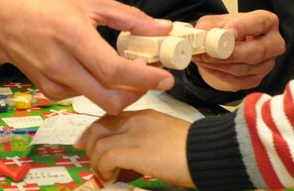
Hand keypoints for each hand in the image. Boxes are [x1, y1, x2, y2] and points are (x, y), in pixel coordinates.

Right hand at [0, 0, 174, 113]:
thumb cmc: (43, 3)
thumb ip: (127, 17)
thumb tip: (161, 28)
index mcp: (74, 37)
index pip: (115, 71)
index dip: (145, 79)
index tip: (166, 78)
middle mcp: (62, 66)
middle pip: (109, 99)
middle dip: (138, 94)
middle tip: (151, 77)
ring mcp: (53, 82)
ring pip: (97, 100)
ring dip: (119, 90)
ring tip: (126, 67)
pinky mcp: (48, 90)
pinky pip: (81, 95)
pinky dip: (98, 87)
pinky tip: (98, 68)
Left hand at [76, 109, 192, 186]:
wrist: (206, 152)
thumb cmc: (193, 148)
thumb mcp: (167, 135)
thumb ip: (147, 137)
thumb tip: (133, 155)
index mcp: (144, 115)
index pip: (109, 117)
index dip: (94, 132)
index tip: (88, 145)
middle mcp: (136, 121)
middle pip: (98, 127)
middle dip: (91, 147)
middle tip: (96, 165)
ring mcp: (135, 135)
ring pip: (99, 143)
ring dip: (97, 162)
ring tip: (107, 175)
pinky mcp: (135, 152)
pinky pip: (107, 157)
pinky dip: (104, 169)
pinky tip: (113, 177)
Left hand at [193, 10, 284, 90]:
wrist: (228, 47)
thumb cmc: (227, 30)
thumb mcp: (217, 22)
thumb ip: (209, 25)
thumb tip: (202, 31)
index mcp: (267, 21)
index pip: (258, 23)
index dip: (242, 28)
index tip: (226, 32)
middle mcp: (274, 43)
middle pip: (257, 51)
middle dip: (229, 54)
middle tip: (208, 52)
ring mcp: (268, 63)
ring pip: (245, 68)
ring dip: (220, 65)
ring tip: (201, 58)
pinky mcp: (258, 79)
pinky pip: (239, 81)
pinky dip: (220, 75)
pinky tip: (208, 67)